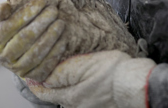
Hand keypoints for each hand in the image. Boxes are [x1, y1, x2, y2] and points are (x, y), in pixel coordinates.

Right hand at [0, 0, 66, 80]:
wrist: (15, 54)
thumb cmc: (10, 29)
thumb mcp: (3, 19)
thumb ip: (3, 11)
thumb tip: (5, 7)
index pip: (10, 25)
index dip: (27, 13)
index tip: (41, 1)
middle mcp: (3, 57)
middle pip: (25, 38)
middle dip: (41, 22)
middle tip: (53, 10)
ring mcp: (17, 69)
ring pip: (36, 53)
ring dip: (51, 36)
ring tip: (60, 22)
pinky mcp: (32, 76)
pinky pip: (45, 65)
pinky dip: (55, 52)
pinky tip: (63, 39)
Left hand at [27, 50, 155, 107]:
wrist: (138, 86)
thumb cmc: (115, 73)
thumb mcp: (85, 65)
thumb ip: (62, 72)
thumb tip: (42, 76)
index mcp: (70, 98)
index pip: (43, 92)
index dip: (33, 82)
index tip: (28, 75)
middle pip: (56, 97)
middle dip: (50, 86)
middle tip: (47, 73)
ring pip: (69, 100)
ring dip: (66, 89)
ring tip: (69, 77)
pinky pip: (82, 102)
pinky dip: (79, 93)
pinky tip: (87, 84)